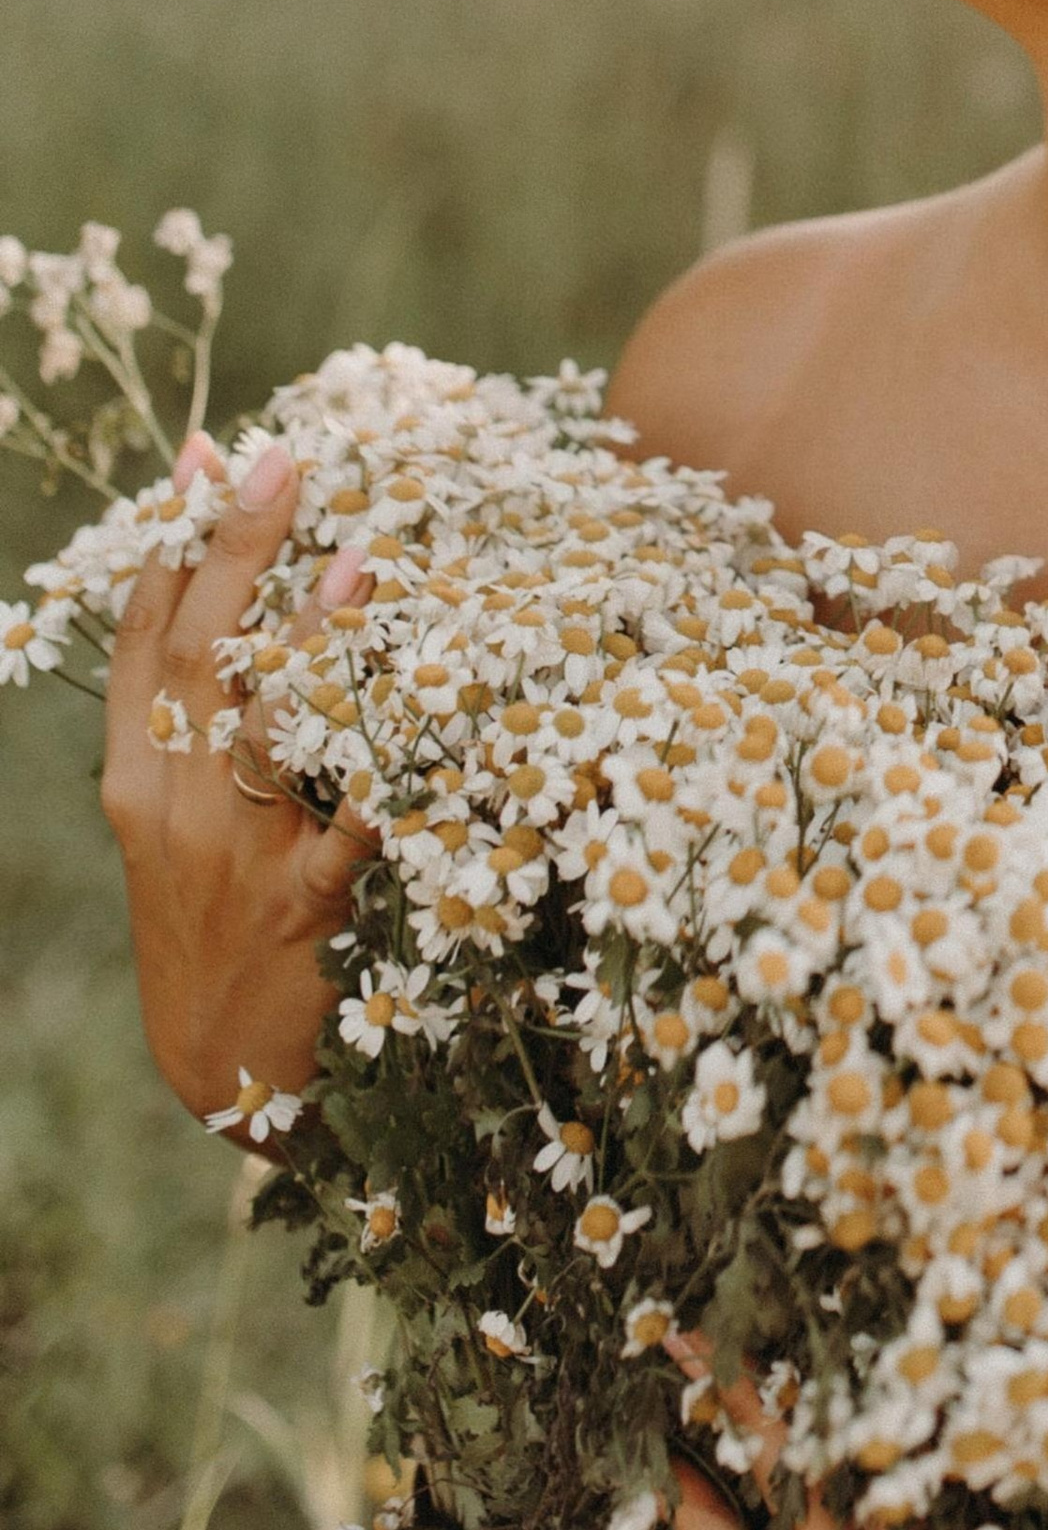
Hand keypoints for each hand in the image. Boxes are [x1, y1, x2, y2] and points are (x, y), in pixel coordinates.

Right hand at [100, 433, 373, 1125]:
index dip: (170, 545)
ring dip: (313, 642)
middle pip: (201, 659)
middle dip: (237, 553)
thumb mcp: (180, 821)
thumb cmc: (213, 921)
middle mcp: (176, 806)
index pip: (143, 643)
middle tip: (282, 462)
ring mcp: (238, 858)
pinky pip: (348, 835)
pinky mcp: (303, 912)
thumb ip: (203, 723)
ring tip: (362, 559)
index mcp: (139, 779)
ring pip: (269, 731)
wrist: (219, 1073)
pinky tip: (427, 723)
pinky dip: (384, 781)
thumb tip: (243, 602)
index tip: (205, 456)